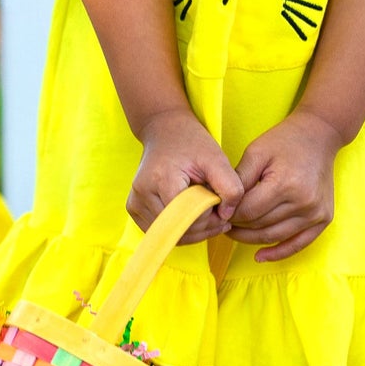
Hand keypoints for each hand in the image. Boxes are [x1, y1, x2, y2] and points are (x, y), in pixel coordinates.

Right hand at [128, 108, 243, 242]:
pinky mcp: (133, 209)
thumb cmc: (192, 143)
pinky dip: (180, 229)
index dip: (210, 217)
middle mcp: (142, 193)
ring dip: (194, 230)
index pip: (188, 216)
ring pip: (170, 235)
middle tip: (220, 212)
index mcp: (161, 179)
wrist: (165, 130)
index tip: (221, 203)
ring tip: (207, 211)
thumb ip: (230, 187)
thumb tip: (226, 217)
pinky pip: (161, 232)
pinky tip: (192, 214)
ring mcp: (134, 203)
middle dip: (205, 227)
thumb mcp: (217, 158)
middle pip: (179, 229)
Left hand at [228, 110, 341, 261]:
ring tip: (235, 232)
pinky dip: (279, 252)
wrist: (319, 136)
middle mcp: (304, 202)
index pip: (248, 211)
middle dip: (238, 226)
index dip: (230, 214)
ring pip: (274, 236)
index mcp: (285, 184)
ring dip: (251, 238)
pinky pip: (298, 244)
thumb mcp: (255, 152)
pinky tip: (260, 256)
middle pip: (260, 225)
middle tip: (222, 223)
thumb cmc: (283, 141)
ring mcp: (316, 213)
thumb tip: (222, 205)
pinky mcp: (324, 218)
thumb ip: (238, 180)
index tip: (218, 211)